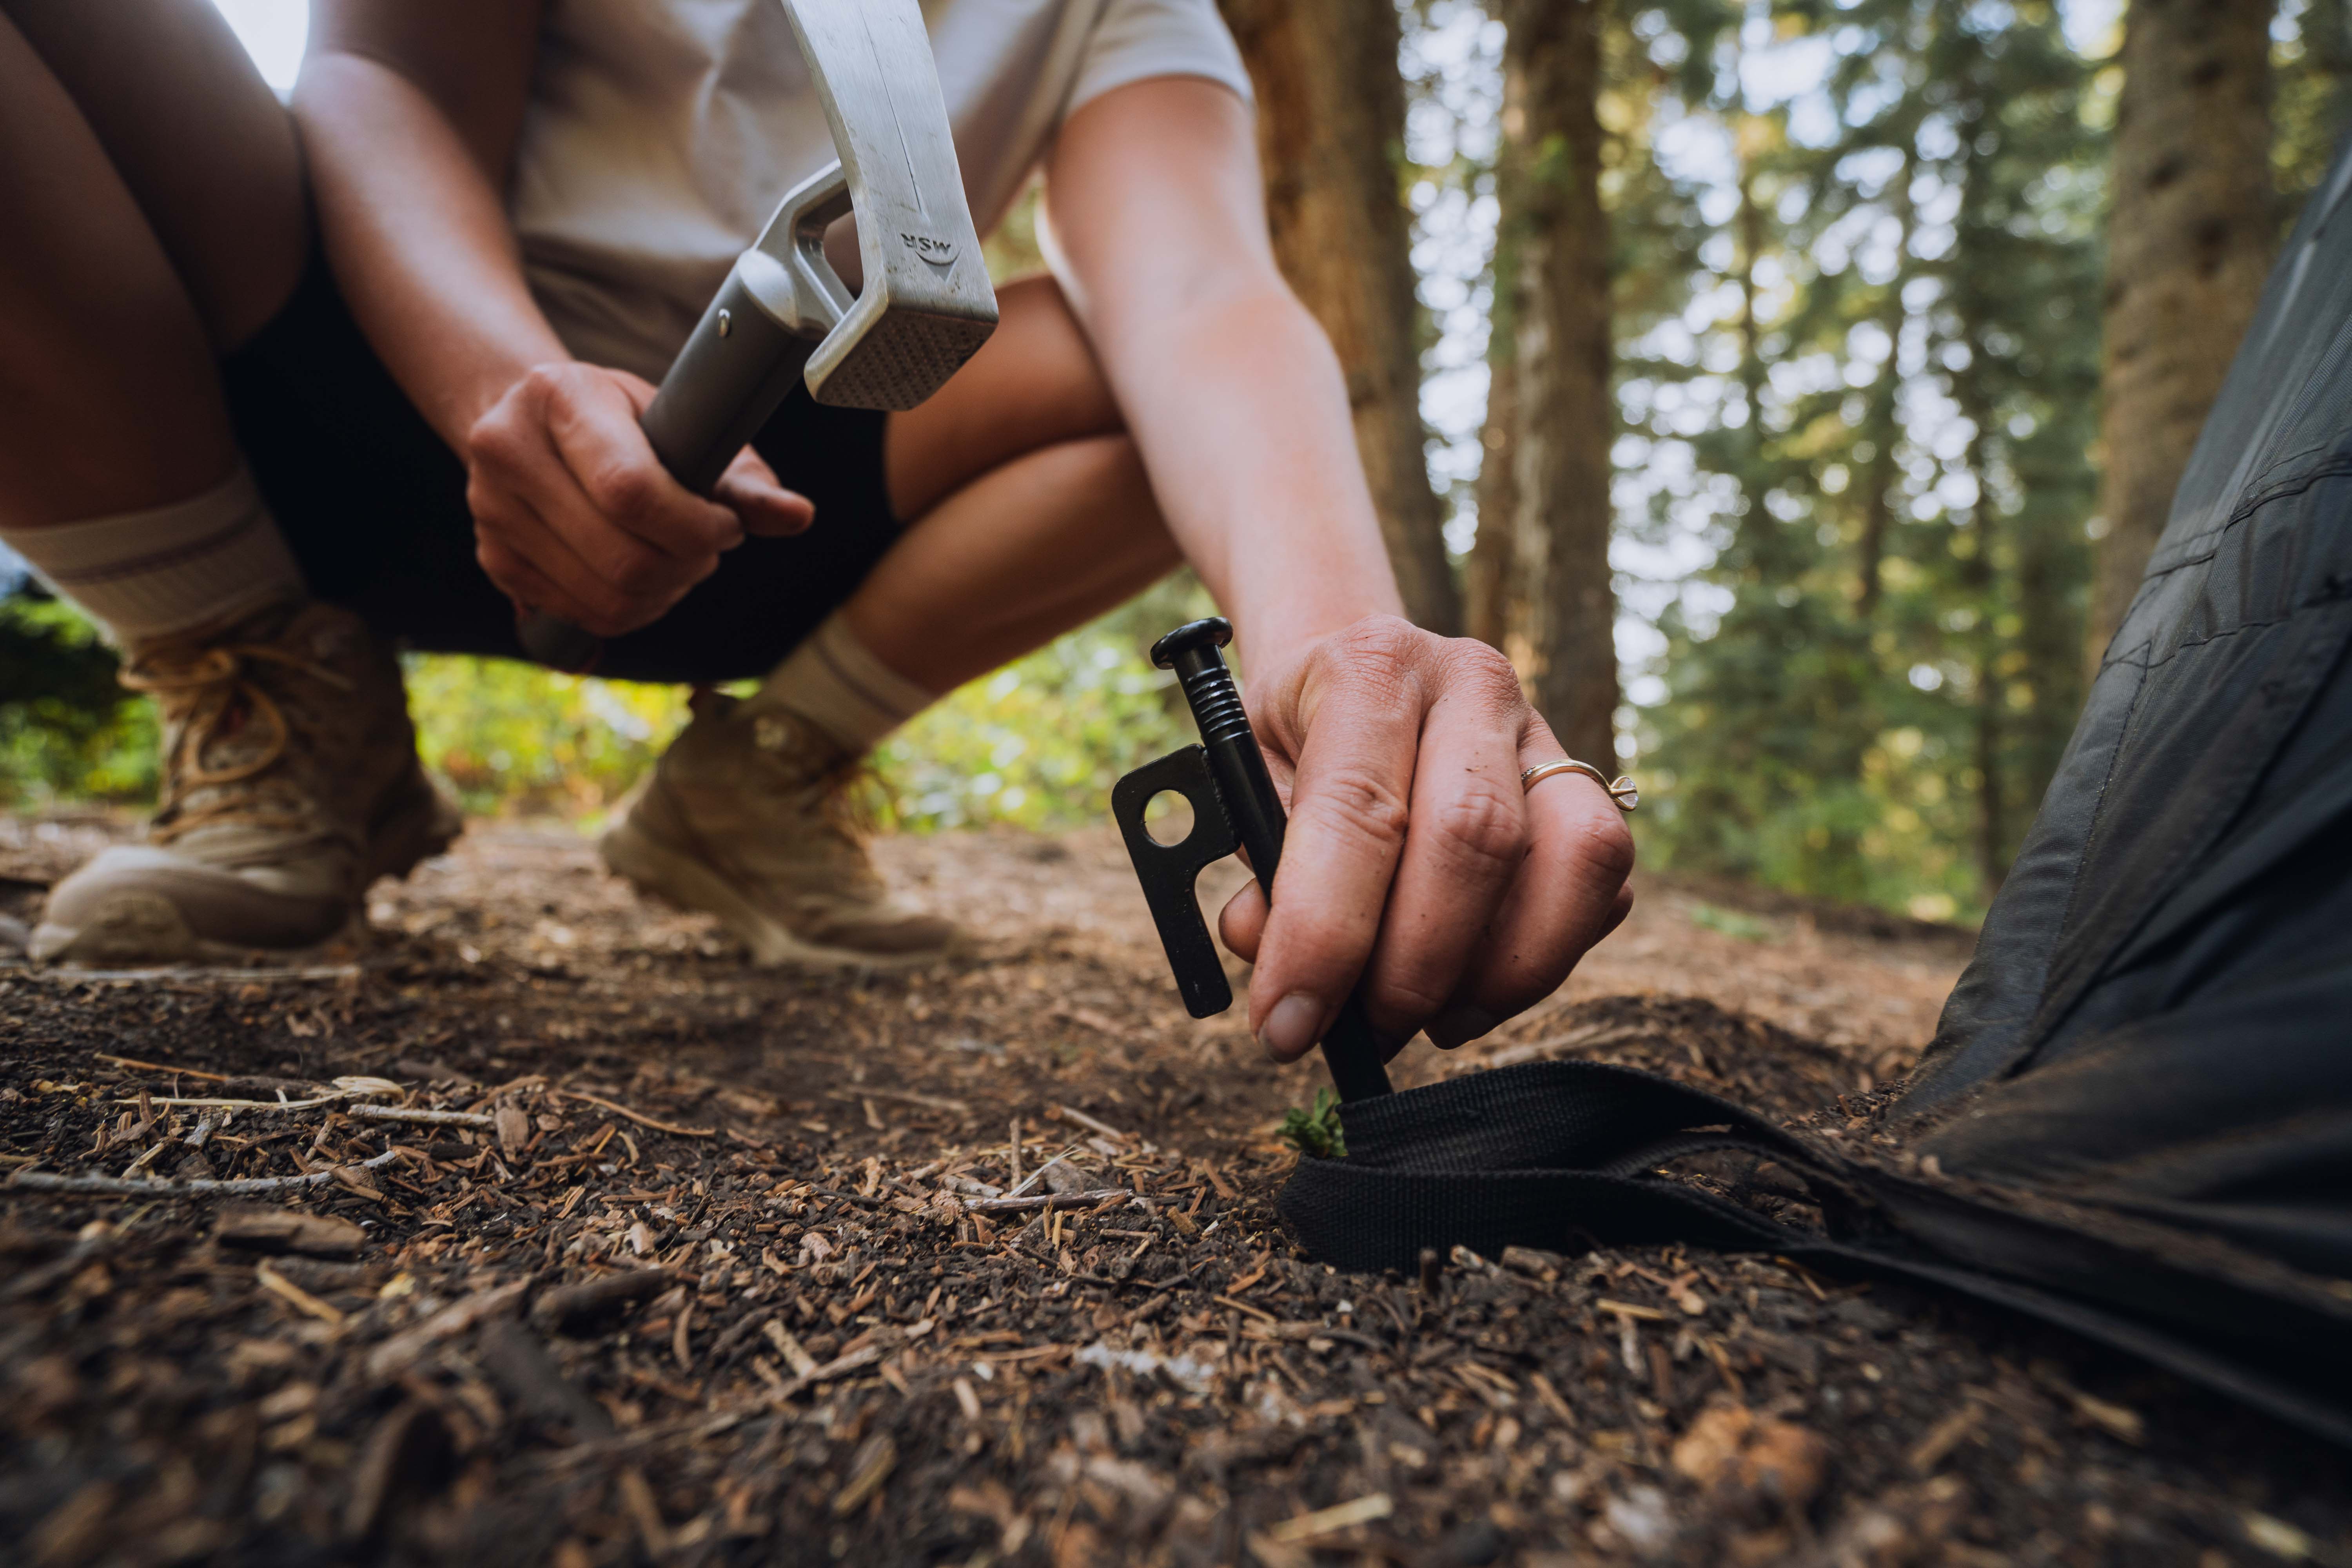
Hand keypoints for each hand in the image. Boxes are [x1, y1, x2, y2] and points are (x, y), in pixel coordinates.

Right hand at [463, 362, 813, 636]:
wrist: (531, 418)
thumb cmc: (626, 421)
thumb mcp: (681, 425)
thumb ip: (742, 478)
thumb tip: (798, 516)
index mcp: (558, 396)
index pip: (630, 489)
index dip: (695, 526)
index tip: (725, 526)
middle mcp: (507, 451)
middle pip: (623, 557)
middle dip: (688, 566)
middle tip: (708, 547)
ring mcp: (492, 511)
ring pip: (605, 598)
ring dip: (664, 593)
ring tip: (680, 561)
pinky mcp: (495, 560)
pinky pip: (583, 615)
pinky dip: (630, 610)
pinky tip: (644, 578)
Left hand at [1215, 616, 1634, 1060]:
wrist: (1360, 667)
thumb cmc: (1298, 740)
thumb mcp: (1247, 783)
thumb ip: (1262, 872)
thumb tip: (1278, 966)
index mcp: (1373, 668)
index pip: (1359, 811)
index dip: (1324, 936)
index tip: (1286, 1025)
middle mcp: (1472, 684)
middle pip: (1478, 837)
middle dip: (1418, 965)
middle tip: (1371, 1029)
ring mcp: (1544, 732)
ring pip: (1574, 862)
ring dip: (1500, 974)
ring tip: (1430, 1018)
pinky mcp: (1591, 785)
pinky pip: (1603, 888)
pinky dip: (1544, 959)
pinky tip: (1475, 981)